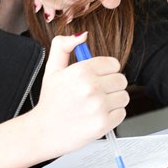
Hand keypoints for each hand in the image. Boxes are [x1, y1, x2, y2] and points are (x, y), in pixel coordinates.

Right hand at [30, 33, 128, 157]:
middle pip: (121, 80)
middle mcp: (91, 87)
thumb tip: (82, 35)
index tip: (97, 78)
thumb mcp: (52, 69)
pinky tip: (97, 116)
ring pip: (124, 96)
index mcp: (81, 71)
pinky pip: (122, 113)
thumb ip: (63, 46)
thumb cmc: (50, 102)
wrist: (43, 132)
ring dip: (113, 101)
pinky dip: (112, 116)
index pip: (113, 64)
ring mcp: (98, 106)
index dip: (106, 71)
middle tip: (95, 93)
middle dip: (111, 86)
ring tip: (96, 105)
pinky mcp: (103, 124)